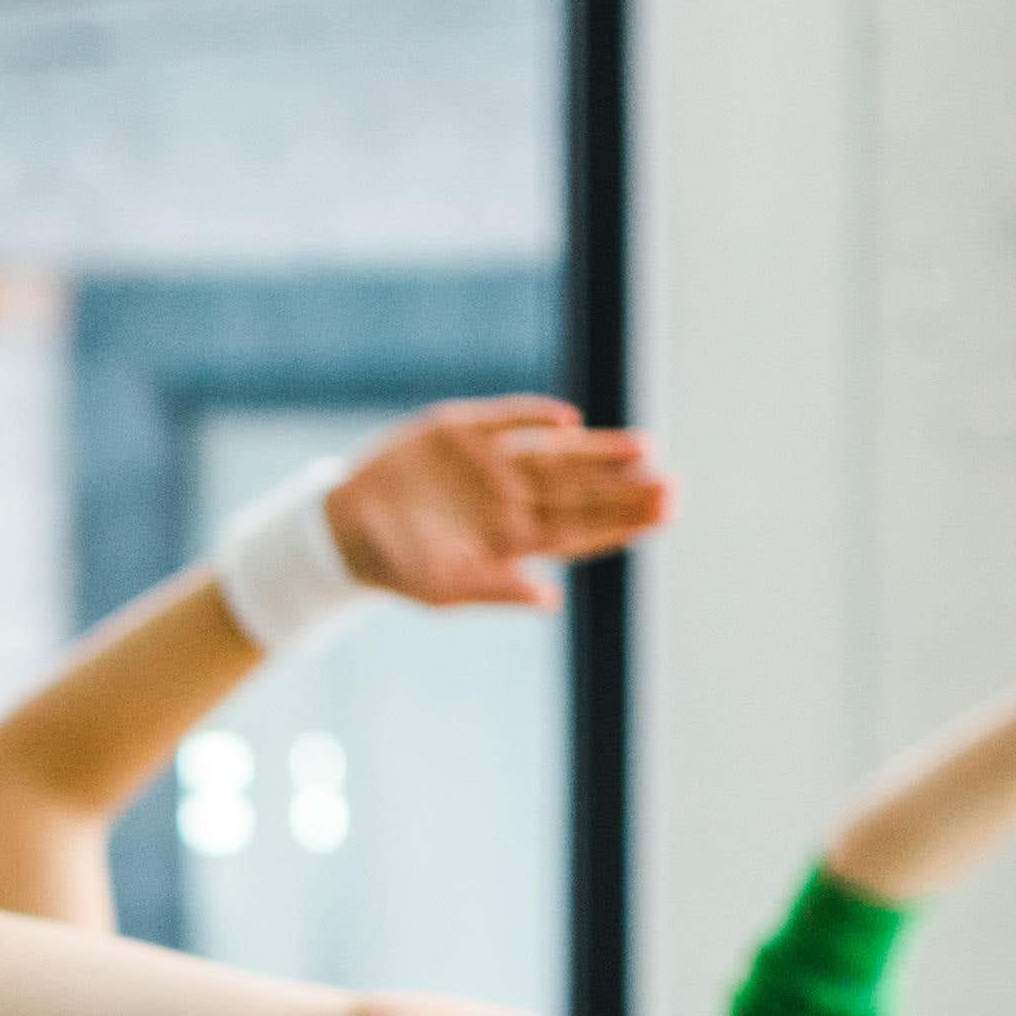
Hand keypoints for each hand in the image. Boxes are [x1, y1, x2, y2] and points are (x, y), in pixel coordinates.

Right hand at [325, 396, 672, 611]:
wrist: (342, 529)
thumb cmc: (393, 568)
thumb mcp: (439, 588)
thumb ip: (494, 588)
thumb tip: (550, 597)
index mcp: (510, 538)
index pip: (579, 530)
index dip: (622, 522)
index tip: (664, 514)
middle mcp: (509, 497)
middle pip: (579, 492)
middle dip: (626, 490)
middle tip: (673, 487)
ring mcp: (489, 463)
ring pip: (557, 454)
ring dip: (599, 453)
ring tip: (645, 449)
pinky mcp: (460, 431)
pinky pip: (507, 421)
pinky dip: (534, 418)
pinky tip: (568, 421)